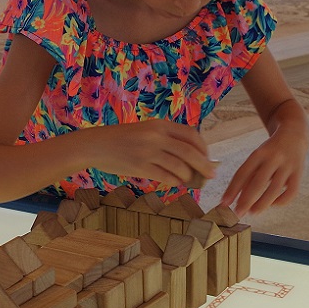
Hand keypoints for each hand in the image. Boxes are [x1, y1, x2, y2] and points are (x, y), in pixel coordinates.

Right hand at [90, 120, 216, 186]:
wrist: (96, 145)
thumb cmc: (122, 139)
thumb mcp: (146, 130)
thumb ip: (166, 138)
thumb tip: (191, 155)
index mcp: (159, 124)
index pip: (191, 135)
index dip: (204, 148)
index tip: (208, 157)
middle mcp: (156, 136)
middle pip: (189, 152)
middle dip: (204, 165)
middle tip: (212, 174)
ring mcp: (148, 152)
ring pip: (179, 166)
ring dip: (188, 176)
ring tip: (189, 180)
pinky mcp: (140, 167)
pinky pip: (166, 177)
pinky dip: (175, 182)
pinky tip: (176, 183)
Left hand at [220, 128, 307, 216]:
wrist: (295, 135)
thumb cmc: (271, 150)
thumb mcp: (257, 156)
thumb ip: (248, 174)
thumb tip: (236, 195)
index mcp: (259, 152)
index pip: (242, 173)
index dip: (232, 189)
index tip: (224, 202)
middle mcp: (274, 158)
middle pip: (258, 183)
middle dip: (246, 200)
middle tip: (237, 213)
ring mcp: (288, 166)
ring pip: (274, 189)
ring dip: (262, 204)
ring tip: (252, 212)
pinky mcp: (299, 173)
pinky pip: (291, 191)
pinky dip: (282, 201)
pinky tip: (272, 204)